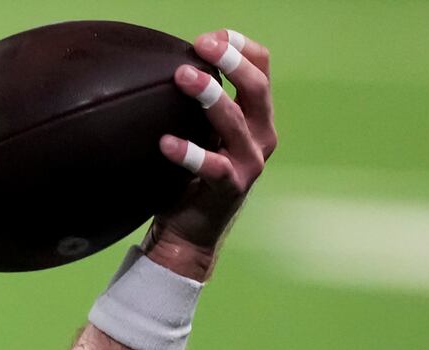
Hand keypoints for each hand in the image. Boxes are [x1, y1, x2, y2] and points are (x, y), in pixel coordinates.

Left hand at [145, 28, 278, 279]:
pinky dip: (189, 153)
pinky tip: (166, 142)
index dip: (240, 46)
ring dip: (210, 96)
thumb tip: (170, 65)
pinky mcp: (230, 187)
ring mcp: (249, 163)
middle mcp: (260, 136)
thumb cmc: (191, 178)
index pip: (262, 68)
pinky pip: (212, 166)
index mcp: (256, 118)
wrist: (190, 234)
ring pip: (235, 122)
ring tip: (183, 77)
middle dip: (231, 61)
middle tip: (201, 46)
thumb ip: (198, 106)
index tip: (209, 37)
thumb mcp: (202, 134)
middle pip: (257, 87)